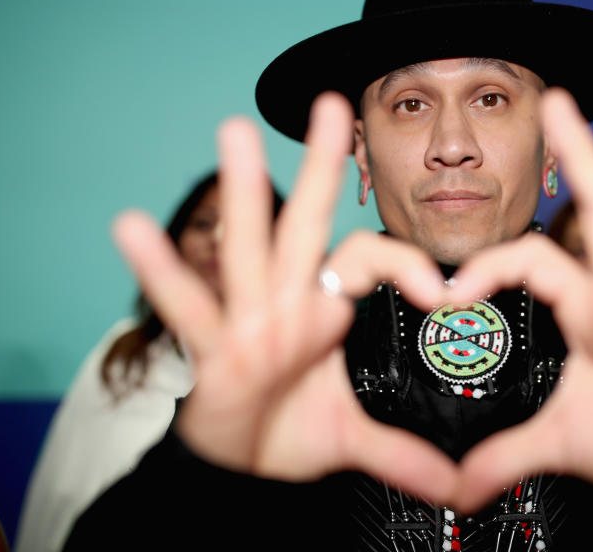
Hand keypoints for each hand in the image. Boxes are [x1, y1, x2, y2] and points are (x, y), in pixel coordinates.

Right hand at [112, 93, 458, 502]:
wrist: (239, 466)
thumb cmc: (289, 431)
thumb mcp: (354, 438)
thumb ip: (405, 454)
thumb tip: (460, 487)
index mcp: (324, 310)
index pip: (367, 261)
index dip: (405, 265)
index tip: (442, 296)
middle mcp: (287, 301)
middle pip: (307, 225)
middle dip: (319, 168)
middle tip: (331, 106)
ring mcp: (247, 319)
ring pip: (249, 249)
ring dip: (245, 193)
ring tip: (234, 133)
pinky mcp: (210, 349)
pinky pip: (187, 308)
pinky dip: (162, 271)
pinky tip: (132, 227)